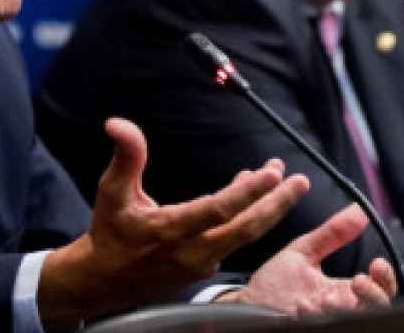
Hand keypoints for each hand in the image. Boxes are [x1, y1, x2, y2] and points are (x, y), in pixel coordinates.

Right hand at [39, 118, 309, 325]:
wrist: (104, 280)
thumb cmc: (110, 231)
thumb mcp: (112, 191)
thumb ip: (126, 156)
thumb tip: (117, 123)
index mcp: (170, 231)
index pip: (218, 210)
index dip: (248, 192)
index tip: (272, 174)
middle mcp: (191, 251)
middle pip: (245, 228)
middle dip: (277, 204)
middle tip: (299, 181)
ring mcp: (200, 263)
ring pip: (244, 235)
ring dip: (268, 208)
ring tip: (285, 181)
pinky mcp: (204, 268)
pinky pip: (234, 238)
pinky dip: (248, 215)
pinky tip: (253, 190)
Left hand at [231, 205, 396, 316]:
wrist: (244, 306)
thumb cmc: (275, 285)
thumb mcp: (304, 253)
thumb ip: (331, 234)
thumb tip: (358, 210)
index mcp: (344, 292)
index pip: (380, 290)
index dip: (385, 280)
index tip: (376, 263)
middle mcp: (340, 310)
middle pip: (379, 310)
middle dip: (373, 296)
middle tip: (357, 281)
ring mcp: (326, 321)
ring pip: (353, 320)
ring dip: (343, 310)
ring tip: (323, 299)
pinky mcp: (310, 329)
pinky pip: (322, 327)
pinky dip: (316, 319)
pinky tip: (301, 309)